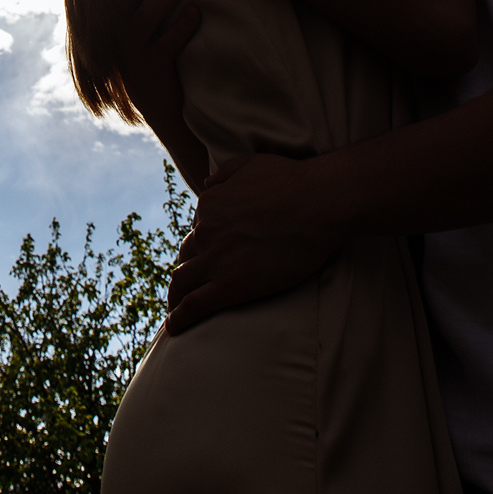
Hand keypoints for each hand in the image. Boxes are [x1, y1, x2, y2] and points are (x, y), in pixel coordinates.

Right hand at [112, 0, 202, 135]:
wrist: (158, 105)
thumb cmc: (149, 51)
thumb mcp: (137, 21)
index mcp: (110, 14)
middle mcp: (116, 30)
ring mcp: (133, 51)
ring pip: (148, 15)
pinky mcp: (152, 70)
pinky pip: (166, 46)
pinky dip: (182, 29)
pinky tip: (197, 14)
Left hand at [165, 152, 348, 333]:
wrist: (318, 204)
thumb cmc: (292, 181)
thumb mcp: (250, 164)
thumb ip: (225, 174)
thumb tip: (206, 182)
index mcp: (209, 206)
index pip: (198, 230)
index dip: (203, 244)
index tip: (210, 256)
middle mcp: (205, 232)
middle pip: (187, 257)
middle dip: (188, 270)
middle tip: (190, 285)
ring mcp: (214, 260)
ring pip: (182, 282)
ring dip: (176, 297)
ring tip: (175, 310)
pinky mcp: (229, 287)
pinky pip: (193, 306)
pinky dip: (179, 318)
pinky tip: (174, 328)